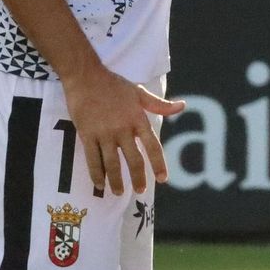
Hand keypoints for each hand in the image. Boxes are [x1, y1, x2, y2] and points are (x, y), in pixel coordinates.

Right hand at [60, 62, 184, 195]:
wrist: (86, 76)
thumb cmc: (114, 84)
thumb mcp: (139, 92)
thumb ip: (159, 104)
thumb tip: (182, 106)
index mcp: (137, 119)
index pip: (152, 146)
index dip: (159, 164)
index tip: (163, 178)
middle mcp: (123, 129)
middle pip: (133, 159)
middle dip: (138, 178)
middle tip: (141, 190)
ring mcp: (104, 133)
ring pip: (112, 164)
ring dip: (116, 181)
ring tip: (118, 193)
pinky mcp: (87, 135)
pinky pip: (92, 159)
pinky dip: (96, 174)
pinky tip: (99, 184)